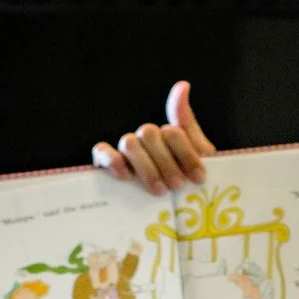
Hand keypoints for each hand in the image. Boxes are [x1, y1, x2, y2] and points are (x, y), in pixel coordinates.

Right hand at [92, 80, 213, 193]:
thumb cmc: (185, 185)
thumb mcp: (198, 156)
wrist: (178, 213)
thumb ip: (187, 122)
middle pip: (150, 134)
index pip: (172, 132)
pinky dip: (111, 159)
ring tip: (159, 191)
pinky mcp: (107, 164)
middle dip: (166, 162)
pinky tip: (124, 175)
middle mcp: (145, 140)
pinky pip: (100, 152)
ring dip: (146, 166)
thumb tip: (182, 85)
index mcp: (167, 137)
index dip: (186, 154)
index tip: (198, 177)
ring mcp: (125, 151)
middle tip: (177, 186)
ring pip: (129, 142)